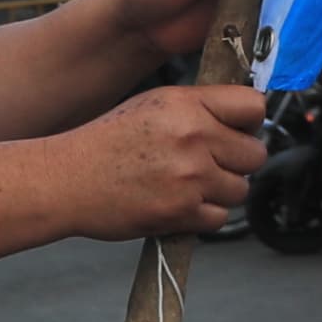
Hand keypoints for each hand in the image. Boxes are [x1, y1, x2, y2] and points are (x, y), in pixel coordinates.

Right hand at [64, 83, 266, 236]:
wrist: (65, 180)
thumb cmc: (106, 142)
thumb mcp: (153, 106)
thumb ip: (199, 108)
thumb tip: (245, 118)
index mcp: (186, 104)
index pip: (253, 106)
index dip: (250, 122)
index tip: (240, 130)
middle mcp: (193, 136)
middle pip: (255, 154)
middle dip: (238, 161)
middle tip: (212, 163)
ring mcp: (189, 176)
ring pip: (240, 189)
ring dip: (221, 191)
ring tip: (190, 185)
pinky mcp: (181, 211)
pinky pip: (219, 217)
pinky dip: (203, 215)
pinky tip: (179, 203)